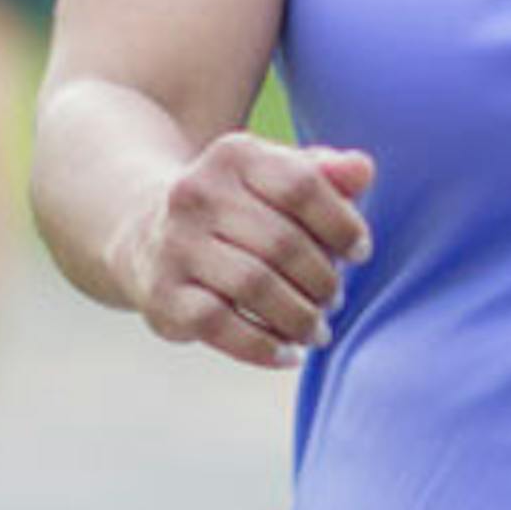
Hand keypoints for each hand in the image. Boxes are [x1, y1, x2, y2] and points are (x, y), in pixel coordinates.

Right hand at [118, 133, 375, 370]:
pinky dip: (264, 347)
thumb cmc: (240, 207)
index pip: (301, 186)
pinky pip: (221, 325)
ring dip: (299, 317)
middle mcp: (196, 193)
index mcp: (234, 155)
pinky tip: (288, 354)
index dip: (342, 224)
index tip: (359, 253)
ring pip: (254, 286)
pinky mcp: (162, 294)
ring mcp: (175, 244)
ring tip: (318, 329)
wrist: (147, 230)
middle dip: (322, 279)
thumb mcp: (278, 177)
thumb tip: (363, 170)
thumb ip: (327, 175)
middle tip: (335, 299)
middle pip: (282, 242)